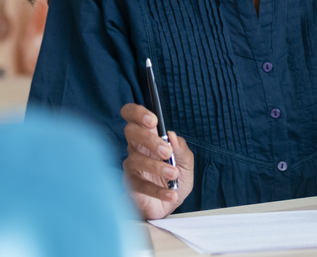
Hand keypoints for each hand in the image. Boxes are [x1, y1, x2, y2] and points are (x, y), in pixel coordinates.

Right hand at [121, 103, 193, 219]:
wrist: (173, 204)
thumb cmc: (176, 177)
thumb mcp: (186, 161)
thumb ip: (181, 148)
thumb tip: (171, 135)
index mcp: (149, 137)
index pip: (132, 116)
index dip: (138, 113)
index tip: (153, 120)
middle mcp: (136, 149)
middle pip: (131, 133)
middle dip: (149, 139)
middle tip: (167, 151)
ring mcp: (131, 168)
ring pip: (135, 160)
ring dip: (156, 167)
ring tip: (173, 174)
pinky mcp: (130, 187)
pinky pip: (140, 186)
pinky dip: (158, 191)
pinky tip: (171, 194)